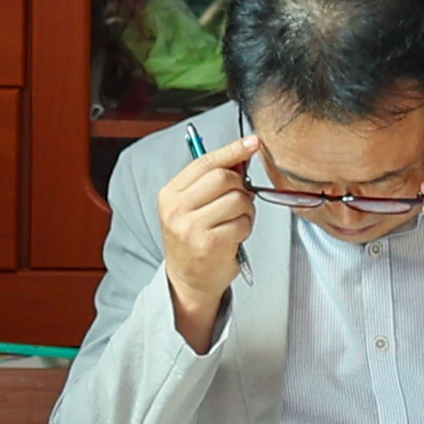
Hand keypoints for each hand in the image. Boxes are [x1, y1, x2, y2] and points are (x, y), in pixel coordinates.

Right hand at [159, 146, 258, 342]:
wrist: (188, 280)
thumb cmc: (195, 240)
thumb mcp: (192, 207)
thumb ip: (211, 182)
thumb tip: (242, 154)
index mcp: (170, 194)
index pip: (205, 163)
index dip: (232, 150)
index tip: (253, 142)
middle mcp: (176, 208)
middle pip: (224, 178)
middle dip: (241, 187)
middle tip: (240, 201)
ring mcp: (190, 227)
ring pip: (238, 200)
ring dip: (246, 210)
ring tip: (236, 221)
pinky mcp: (208, 244)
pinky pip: (242, 223)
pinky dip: (246, 228)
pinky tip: (235, 236)